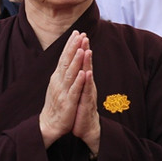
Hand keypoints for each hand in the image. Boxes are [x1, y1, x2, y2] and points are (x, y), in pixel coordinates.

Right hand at [39, 31, 87, 147]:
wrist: (49, 124)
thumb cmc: (56, 104)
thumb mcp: (58, 85)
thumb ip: (63, 72)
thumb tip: (68, 58)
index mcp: (57, 77)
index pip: (64, 57)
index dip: (70, 45)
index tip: (77, 32)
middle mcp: (58, 82)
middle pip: (66, 62)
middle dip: (73, 48)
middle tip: (80, 34)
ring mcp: (63, 91)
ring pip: (70, 74)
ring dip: (76, 61)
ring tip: (82, 49)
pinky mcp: (68, 102)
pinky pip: (74, 90)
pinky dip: (78, 81)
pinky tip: (83, 73)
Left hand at [72, 40, 100, 155]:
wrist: (85, 127)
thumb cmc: (79, 107)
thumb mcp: (76, 90)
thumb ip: (76, 77)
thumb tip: (74, 64)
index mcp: (81, 81)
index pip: (80, 62)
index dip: (78, 48)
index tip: (77, 34)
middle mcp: (86, 85)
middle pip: (85, 64)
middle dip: (84, 50)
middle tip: (84, 35)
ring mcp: (87, 93)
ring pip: (87, 75)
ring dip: (87, 63)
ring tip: (87, 50)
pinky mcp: (86, 103)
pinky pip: (86, 91)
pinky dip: (86, 82)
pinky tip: (87, 73)